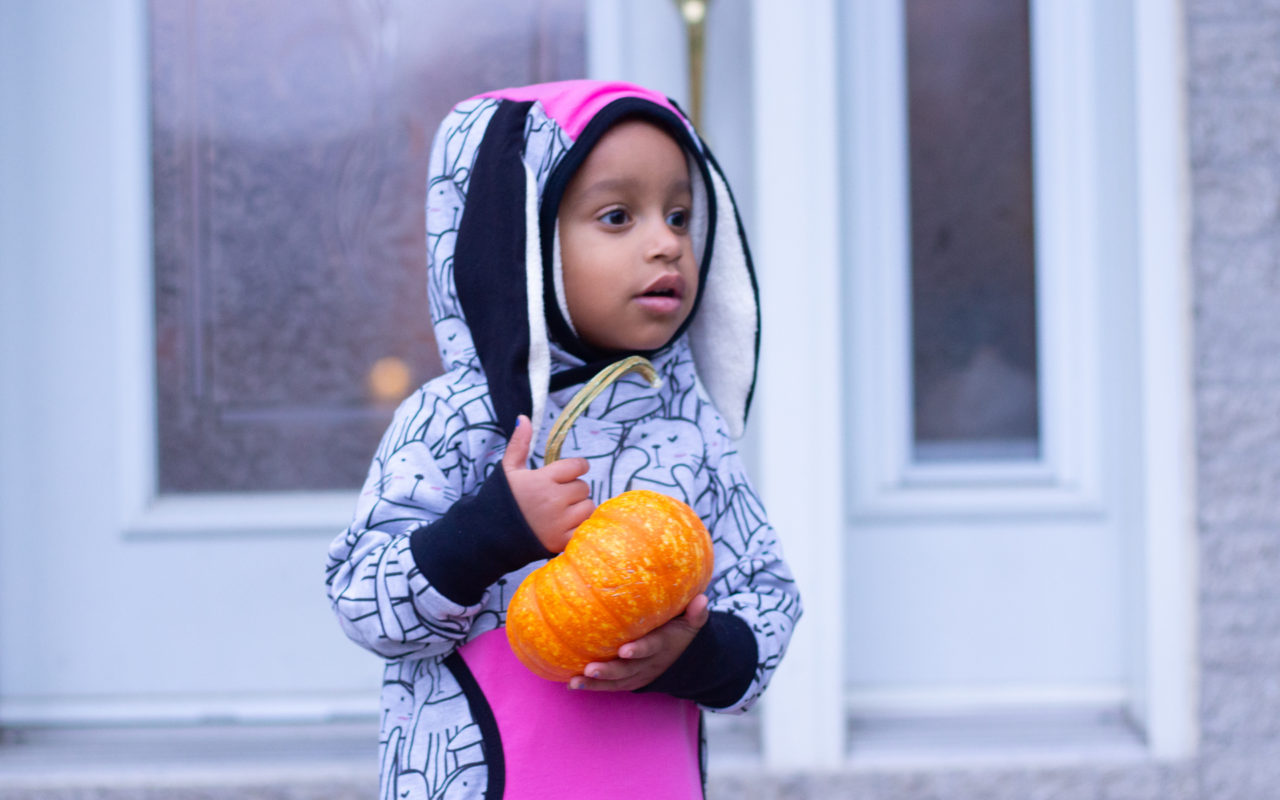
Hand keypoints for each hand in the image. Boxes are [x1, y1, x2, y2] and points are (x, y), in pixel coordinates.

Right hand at [503, 414, 594, 552]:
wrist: (488, 536)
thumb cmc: (500, 500)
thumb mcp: (507, 469)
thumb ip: (519, 444)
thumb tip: (523, 417)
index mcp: (542, 480)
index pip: (577, 466)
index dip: (576, 467)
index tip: (569, 473)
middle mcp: (554, 500)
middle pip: (583, 487)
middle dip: (574, 489)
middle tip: (558, 495)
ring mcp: (559, 522)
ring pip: (588, 507)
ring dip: (579, 507)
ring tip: (562, 510)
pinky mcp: (562, 541)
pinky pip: (585, 527)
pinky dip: (579, 526)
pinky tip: (565, 525)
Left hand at [569, 594, 710, 691]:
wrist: (684, 661)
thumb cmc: (681, 632)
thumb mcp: (693, 623)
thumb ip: (696, 613)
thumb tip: (702, 599)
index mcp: (662, 645)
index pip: (650, 648)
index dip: (639, 650)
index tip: (624, 650)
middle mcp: (648, 663)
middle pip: (628, 670)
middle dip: (609, 671)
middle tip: (590, 669)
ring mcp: (637, 674)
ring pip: (616, 682)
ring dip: (596, 683)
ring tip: (575, 681)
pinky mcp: (628, 681)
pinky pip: (609, 686)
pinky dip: (592, 687)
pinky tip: (570, 684)